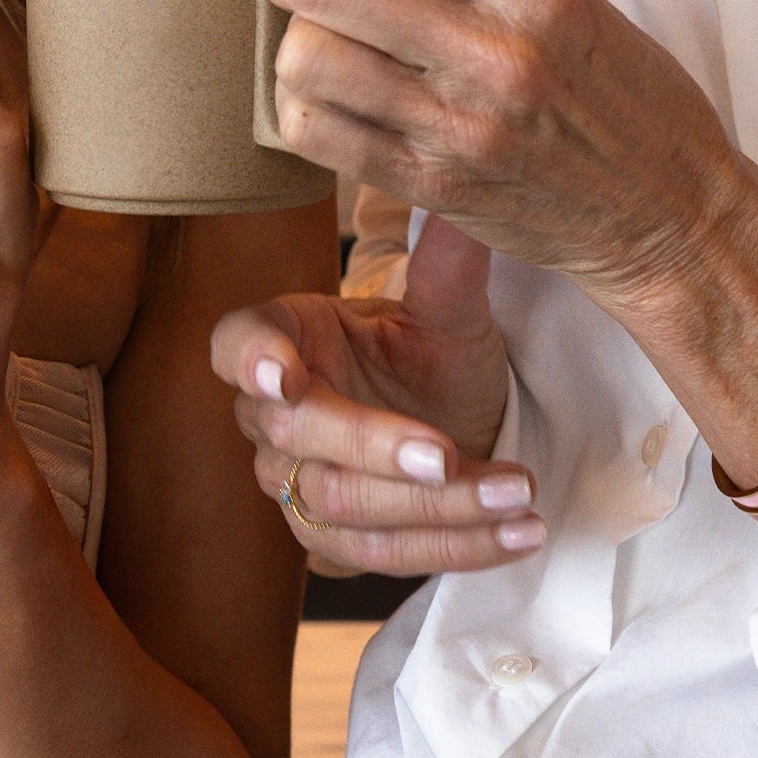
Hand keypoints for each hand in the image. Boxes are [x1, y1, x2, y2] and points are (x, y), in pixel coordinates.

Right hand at [210, 214, 543, 572]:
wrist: (460, 418)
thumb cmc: (435, 356)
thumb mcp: (448, 311)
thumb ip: (448, 264)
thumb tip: (465, 201)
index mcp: (286, 336)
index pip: (238, 345)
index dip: (254, 361)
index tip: (285, 378)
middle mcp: (274, 416)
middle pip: (298, 437)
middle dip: (375, 447)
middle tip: (447, 453)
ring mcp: (295, 483)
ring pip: (344, 506)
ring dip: (435, 510)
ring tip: (518, 494)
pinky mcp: (335, 541)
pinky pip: (384, 556)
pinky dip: (457, 548)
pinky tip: (519, 533)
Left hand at [262, 0, 754, 311]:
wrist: (668, 210)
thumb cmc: (612, 86)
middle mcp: (495, 49)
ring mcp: (459, 125)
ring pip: (305, 55)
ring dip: (294, 39)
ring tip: (323, 40)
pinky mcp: (432, 186)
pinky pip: (314, 132)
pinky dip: (301, 105)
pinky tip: (330, 95)